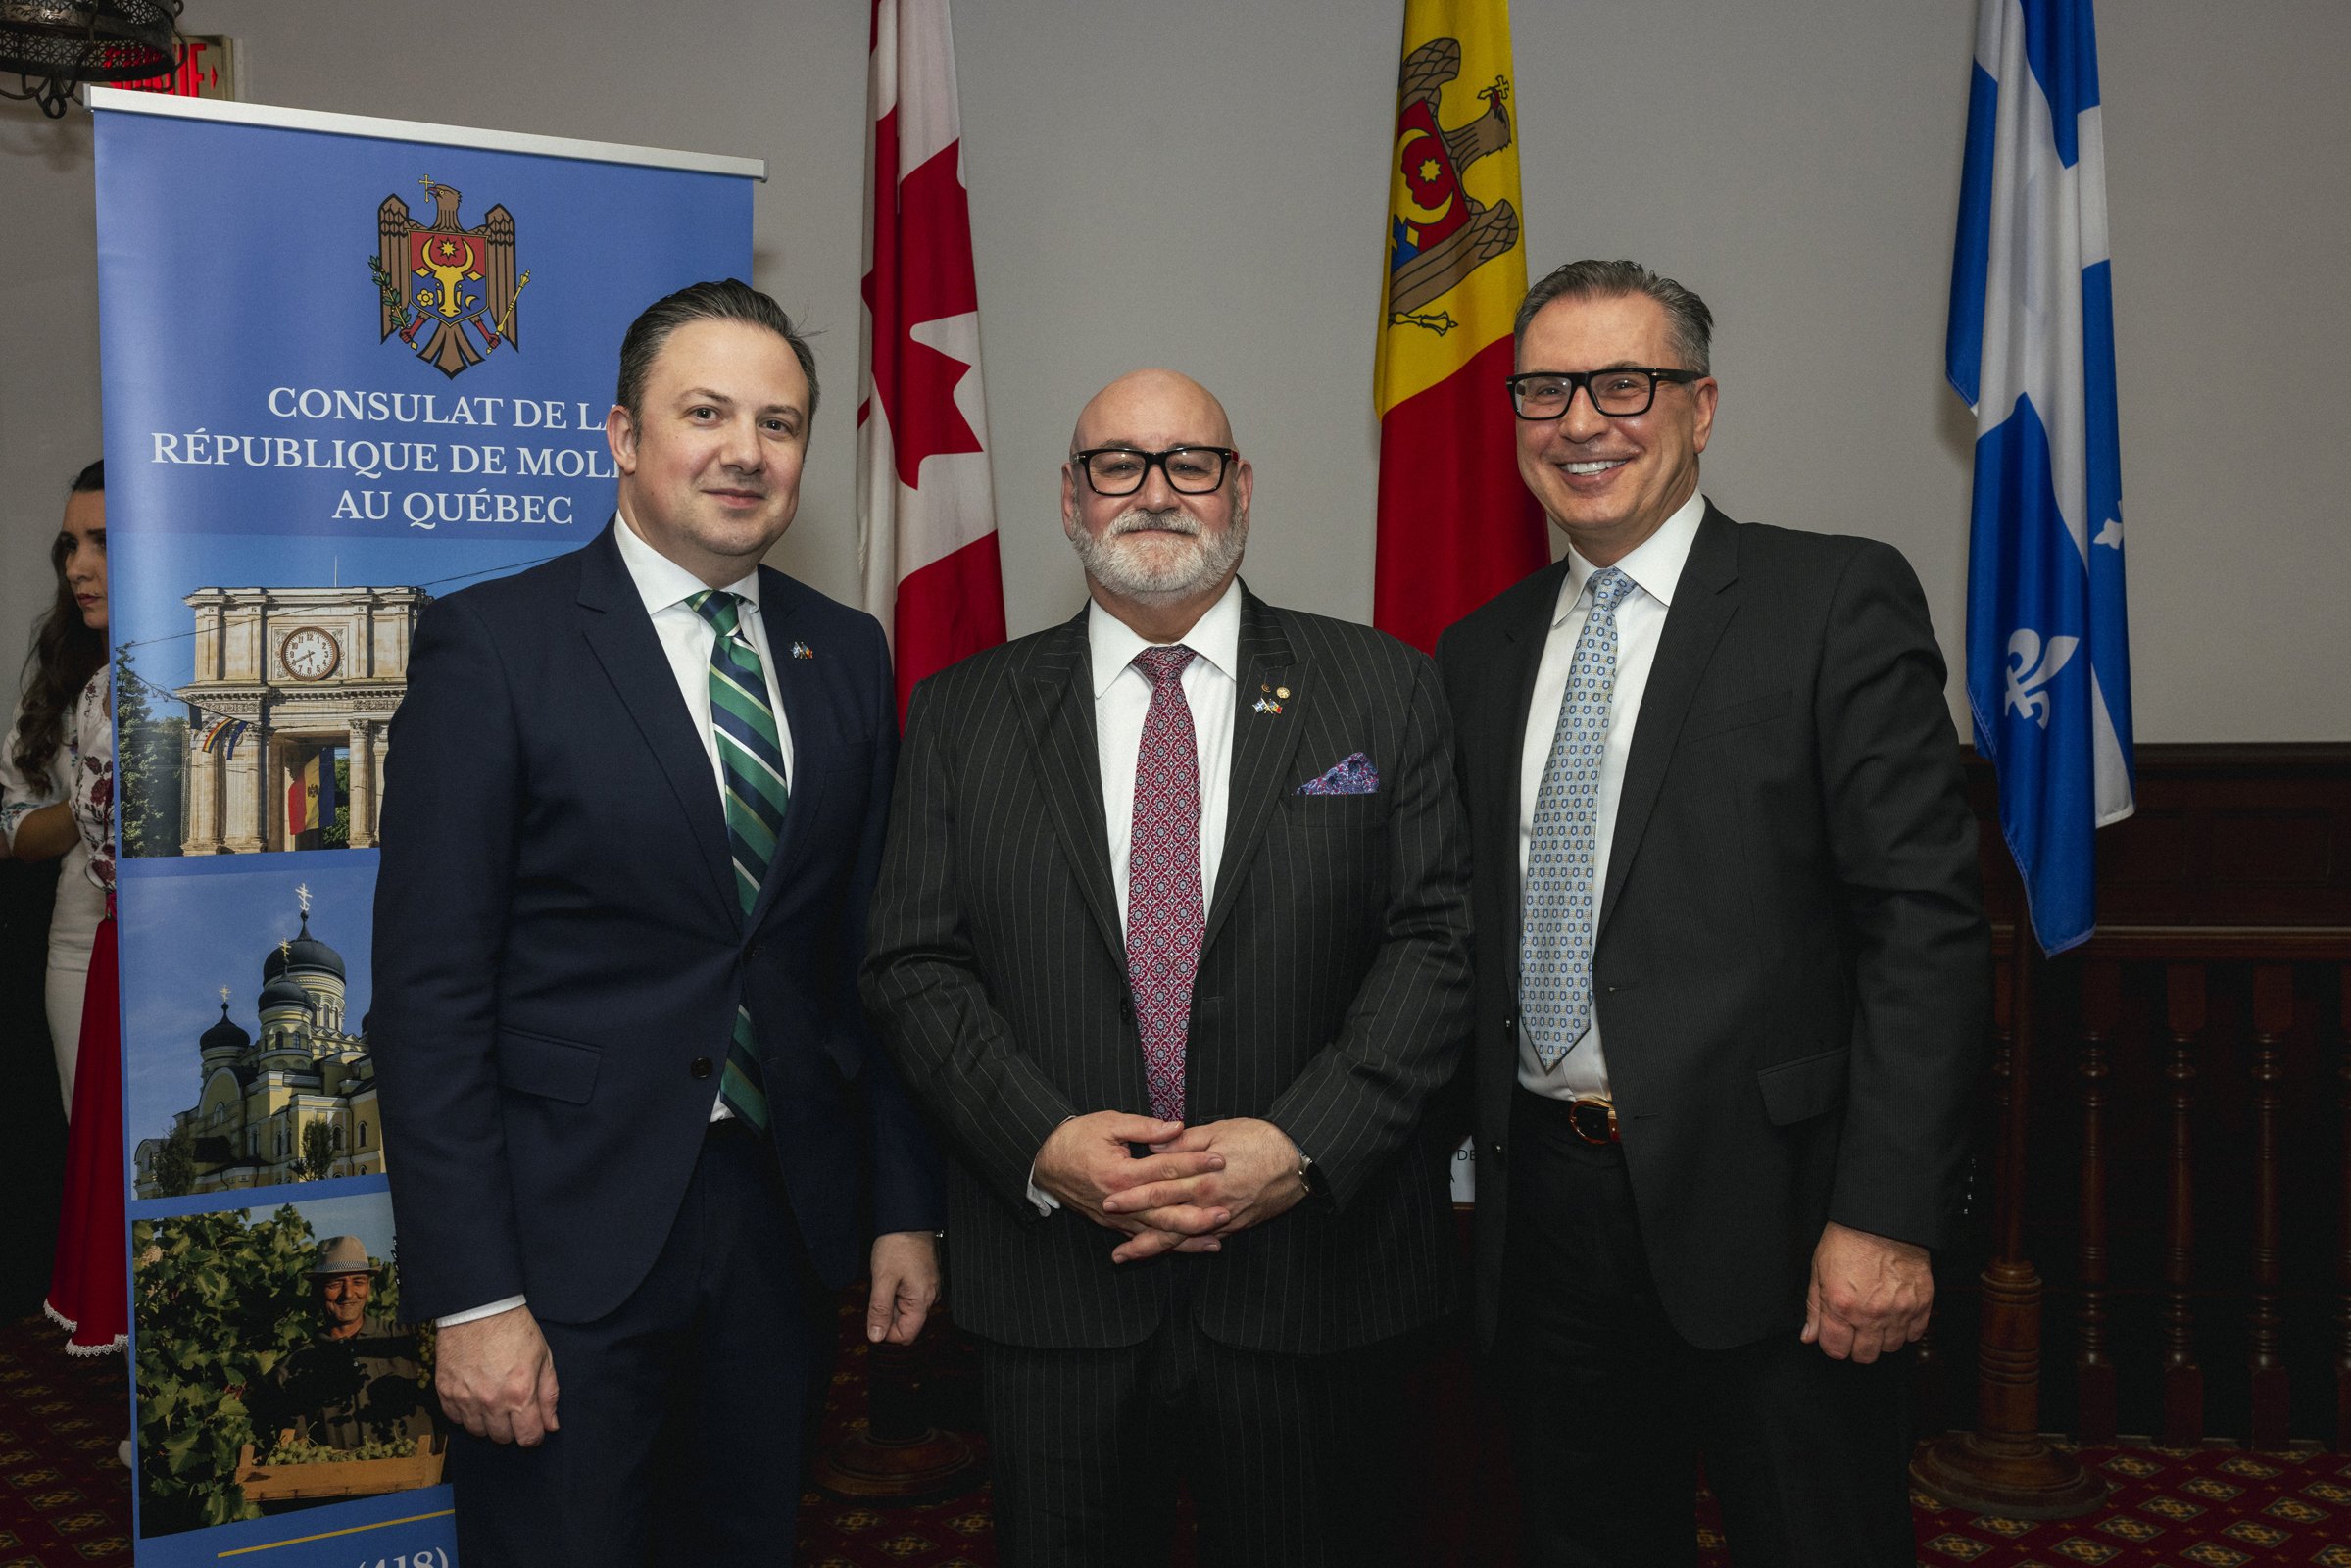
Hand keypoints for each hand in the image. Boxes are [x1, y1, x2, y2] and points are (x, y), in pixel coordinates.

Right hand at [435, 1303, 559, 1444]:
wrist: (478, 1308)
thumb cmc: (514, 1329)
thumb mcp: (543, 1357)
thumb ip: (549, 1395)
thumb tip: (551, 1425)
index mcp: (520, 1394)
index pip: (528, 1437)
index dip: (534, 1434)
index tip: (533, 1426)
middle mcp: (491, 1402)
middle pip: (503, 1438)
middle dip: (512, 1427)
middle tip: (513, 1407)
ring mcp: (466, 1399)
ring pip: (478, 1432)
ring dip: (488, 1422)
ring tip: (493, 1400)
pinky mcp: (446, 1392)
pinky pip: (456, 1419)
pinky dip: (466, 1413)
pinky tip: (474, 1396)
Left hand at [867, 1230, 940, 1344]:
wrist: (908, 1218)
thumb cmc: (897, 1245)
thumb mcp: (882, 1279)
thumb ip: (879, 1310)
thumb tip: (875, 1336)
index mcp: (922, 1300)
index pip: (906, 1335)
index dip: (886, 1331)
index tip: (874, 1315)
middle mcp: (930, 1297)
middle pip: (906, 1323)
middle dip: (888, 1313)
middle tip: (879, 1291)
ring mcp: (928, 1288)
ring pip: (906, 1310)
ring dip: (892, 1302)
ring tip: (886, 1281)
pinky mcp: (924, 1280)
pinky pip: (909, 1297)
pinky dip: (897, 1292)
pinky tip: (892, 1277)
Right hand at [1034, 1111, 1229, 1261]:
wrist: (1044, 1163)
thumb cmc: (1076, 1139)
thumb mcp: (1108, 1123)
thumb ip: (1144, 1128)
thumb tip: (1176, 1128)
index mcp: (1120, 1173)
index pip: (1164, 1170)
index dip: (1193, 1164)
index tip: (1219, 1160)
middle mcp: (1121, 1202)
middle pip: (1165, 1210)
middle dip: (1197, 1210)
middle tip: (1226, 1208)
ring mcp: (1117, 1218)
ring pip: (1157, 1232)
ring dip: (1187, 1236)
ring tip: (1217, 1236)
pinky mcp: (1114, 1226)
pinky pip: (1145, 1239)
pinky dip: (1167, 1244)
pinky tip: (1189, 1246)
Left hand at [1104, 1118, 1307, 1262]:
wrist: (1298, 1159)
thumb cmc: (1260, 1139)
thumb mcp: (1219, 1131)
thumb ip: (1184, 1142)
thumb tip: (1154, 1145)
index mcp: (1201, 1178)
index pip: (1158, 1189)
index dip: (1132, 1197)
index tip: (1109, 1202)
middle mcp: (1209, 1203)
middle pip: (1165, 1221)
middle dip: (1136, 1232)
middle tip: (1112, 1247)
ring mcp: (1223, 1218)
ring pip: (1183, 1237)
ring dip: (1155, 1248)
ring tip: (1129, 1256)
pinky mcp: (1237, 1224)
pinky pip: (1204, 1239)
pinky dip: (1186, 1247)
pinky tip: (1172, 1250)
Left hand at [1802, 1220, 1932, 1362]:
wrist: (1884, 1219)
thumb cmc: (1849, 1239)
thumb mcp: (1819, 1269)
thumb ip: (1814, 1307)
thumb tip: (1809, 1335)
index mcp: (1841, 1305)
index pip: (1835, 1349)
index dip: (1833, 1344)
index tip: (1834, 1335)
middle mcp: (1870, 1314)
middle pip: (1864, 1356)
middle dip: (1856, 1346)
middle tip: (1855, 1328)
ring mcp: (1898, 1311)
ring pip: (1891, 1348)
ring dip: (1882, 1338)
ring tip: (1876, 1319)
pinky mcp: (1921, 1305)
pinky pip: (1915, 1334)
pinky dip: (1905, 1329)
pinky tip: (1895, 1314)